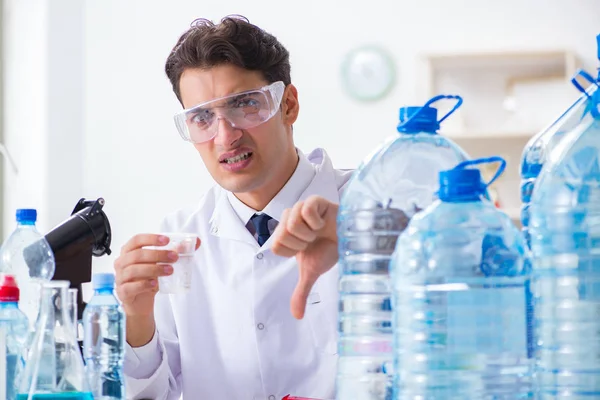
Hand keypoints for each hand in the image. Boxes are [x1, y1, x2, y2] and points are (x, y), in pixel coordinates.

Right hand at [114, 234, 199, 316]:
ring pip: (134, 270)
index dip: (151, 238)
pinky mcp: (123, 292)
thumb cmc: (148, 279)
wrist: (141, 302)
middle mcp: (121, 263)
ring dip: (154, 269)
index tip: (166, 240)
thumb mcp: (161, 264)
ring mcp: (120, 278)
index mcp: (129, 251)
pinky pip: (131, 287)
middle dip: (158, 254)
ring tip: (170, 270)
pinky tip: (154, 283)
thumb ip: (176, 252)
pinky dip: (143, 284)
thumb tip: (196, 242)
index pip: (137, 240)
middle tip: (174, 257)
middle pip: (137, 255)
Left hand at [271, 195, 338, 318]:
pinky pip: (305, 209)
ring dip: (309, 233)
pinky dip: (315, 221)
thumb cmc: (329, 251)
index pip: (275, 246)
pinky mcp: (315, 200)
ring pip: (292, 223)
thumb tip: (297, 316)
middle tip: (313, 241)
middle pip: (281, 235)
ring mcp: (301, 207)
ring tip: (319, 232)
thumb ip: (301, 292)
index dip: (293, 252)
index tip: (306, 250)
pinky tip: (323, 223)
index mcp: (284, 233)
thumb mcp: (312, 272)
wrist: (351, 240)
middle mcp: (290, 218)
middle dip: (301, 244)